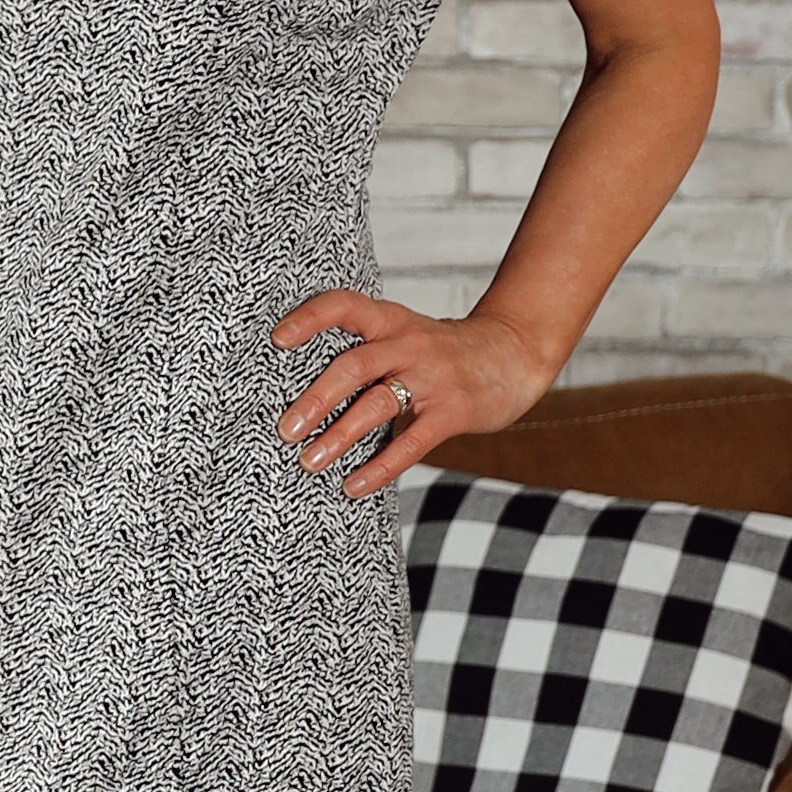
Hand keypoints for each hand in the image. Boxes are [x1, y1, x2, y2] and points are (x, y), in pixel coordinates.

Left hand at [269, 292, 555, 497]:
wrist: (515, 353)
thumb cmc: (445, 350)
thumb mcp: (406, 333)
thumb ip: (366, 349)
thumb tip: (303, 387)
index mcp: (391, 320)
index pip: (344, 305)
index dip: (309, 318)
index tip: (276, 339)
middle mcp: (409, 343)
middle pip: (353, 365)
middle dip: (314, 400)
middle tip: (283, 430)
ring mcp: (432, 378)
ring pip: (376, 405)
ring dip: (338, 436)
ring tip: (308, 462)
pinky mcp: (453, 412)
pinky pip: (410, 443)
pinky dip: (378, 468)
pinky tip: (352, 486)